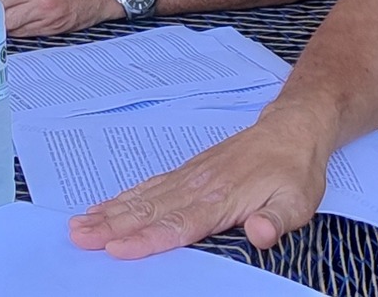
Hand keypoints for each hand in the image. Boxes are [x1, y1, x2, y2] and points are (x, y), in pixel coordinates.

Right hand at [67, 106, 332, 257]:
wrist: (292, 130)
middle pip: (150, 210)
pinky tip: (103, 207)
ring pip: (143, 197)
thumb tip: (260, 235)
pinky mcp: (186, 173)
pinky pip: (149, 187)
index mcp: (222, 199)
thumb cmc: (295, 172)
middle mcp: (199, 187)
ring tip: (78, 225)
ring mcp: (189, 178)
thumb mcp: (299, 201)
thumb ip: (277, 220)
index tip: (117, 247)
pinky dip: (123, 198)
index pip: (179, 223)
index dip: (148, 238)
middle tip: (78, 237)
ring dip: (109, 212)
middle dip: (112, 226)